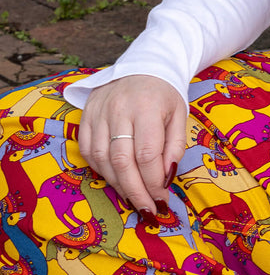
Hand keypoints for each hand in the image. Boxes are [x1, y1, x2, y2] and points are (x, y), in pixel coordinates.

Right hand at [78, 74, 187, 215]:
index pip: (147, 154)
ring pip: (102, 159)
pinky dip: (100, 170)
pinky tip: (116, 178)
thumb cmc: (164, 94)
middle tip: (147, 209)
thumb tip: (165, 179)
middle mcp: (119, 109)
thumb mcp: (179, 115)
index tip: (162, 198)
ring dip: (118, 184)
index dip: (153, 182)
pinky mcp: (85, 116)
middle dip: (135, 191)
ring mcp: (99, 113)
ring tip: (133, 196)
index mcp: (147, 107)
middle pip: (122, 161)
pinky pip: (88, 151)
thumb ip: (175, 147)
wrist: (142, 65)